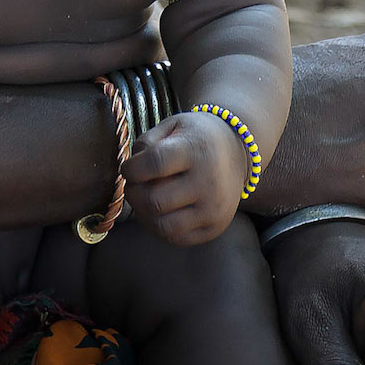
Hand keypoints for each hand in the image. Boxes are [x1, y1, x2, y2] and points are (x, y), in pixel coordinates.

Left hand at [124, 111, 246, 244]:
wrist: (237, 151)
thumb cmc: (196, 137)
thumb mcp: (172, 126)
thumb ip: (146, 143)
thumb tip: (129, 171)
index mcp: (196, 150)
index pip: (154, 164)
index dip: (131, 169)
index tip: (128, 168)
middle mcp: (208, 182)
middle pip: (155, 200)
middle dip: (133, 193)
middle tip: (134, 185)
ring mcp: (213, 209)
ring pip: (163, 226)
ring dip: (143, 215)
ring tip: (144, 199)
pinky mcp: (215, 227)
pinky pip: (177, 238)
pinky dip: (159, 228)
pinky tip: (158, 212)